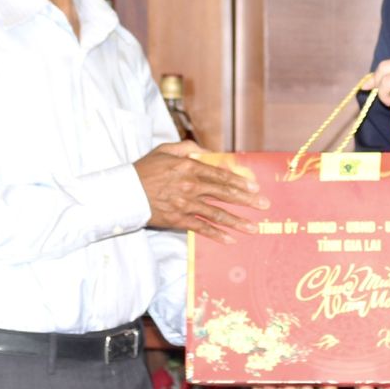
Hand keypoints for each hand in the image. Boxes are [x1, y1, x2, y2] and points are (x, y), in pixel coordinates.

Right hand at [133, 141, 268, 243]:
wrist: (125, 193)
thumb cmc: (145, 169)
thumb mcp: (165, 150)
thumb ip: (188, 148)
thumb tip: (208, 152)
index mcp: (189, 168)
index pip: (220, 175)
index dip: (239, 182)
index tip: (255, 188)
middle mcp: (190, 187)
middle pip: (224, 194)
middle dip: (247, 201)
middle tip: (264, 206)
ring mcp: (185, 205)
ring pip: (217, 214)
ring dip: (237, 222)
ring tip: (254, 227)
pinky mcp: (179, 220)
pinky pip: (201, 228)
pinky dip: (217, 234)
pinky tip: (231, 240)